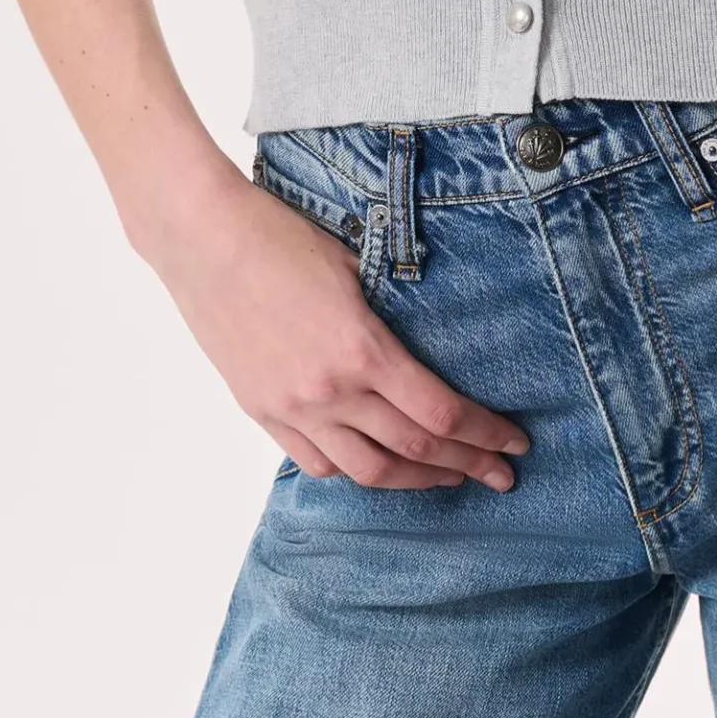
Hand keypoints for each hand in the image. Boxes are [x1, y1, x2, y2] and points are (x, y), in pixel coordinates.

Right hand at [150, 166, 531, 490]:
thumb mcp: (355, 266)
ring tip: (447, 479)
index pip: (441, 413)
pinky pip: (316, 461)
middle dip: (466, 466)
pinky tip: (376, 464)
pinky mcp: (262, 411)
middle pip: (413, 449)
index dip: (485, 434)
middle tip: (500, 477)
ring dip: (414, 480)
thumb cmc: (281, 237)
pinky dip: (354, 470)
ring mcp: (292, 408)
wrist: (203, 239)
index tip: (514, 442)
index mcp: (362, 350)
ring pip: (366, 470)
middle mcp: (329, 391)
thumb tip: (434, 340)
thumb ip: (393, 315)